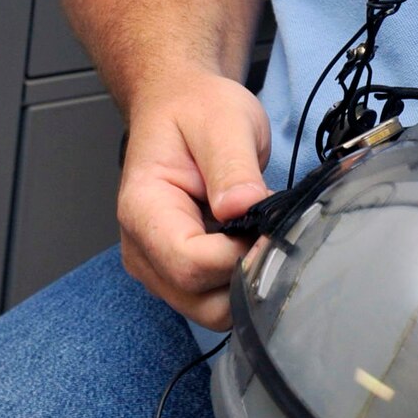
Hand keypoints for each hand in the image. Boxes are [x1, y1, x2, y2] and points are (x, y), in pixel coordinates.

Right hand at [118, 68, 271, 328]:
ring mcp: (159, 268)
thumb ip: (232, 167)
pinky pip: (215, 299)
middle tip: (274, 232)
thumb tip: (245, 209)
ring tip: (262, 233)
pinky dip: (241, 281)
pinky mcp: (179, 274)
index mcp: (143, 210)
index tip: (273, 227)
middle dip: (246, 275)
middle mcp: (142, 250)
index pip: (190, 264)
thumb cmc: (195, 110)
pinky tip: (253, 242)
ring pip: (210, 310)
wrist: (180, 106)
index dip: (239, 255)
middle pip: (200, 300)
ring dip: (246, 282)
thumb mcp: (221, 122)